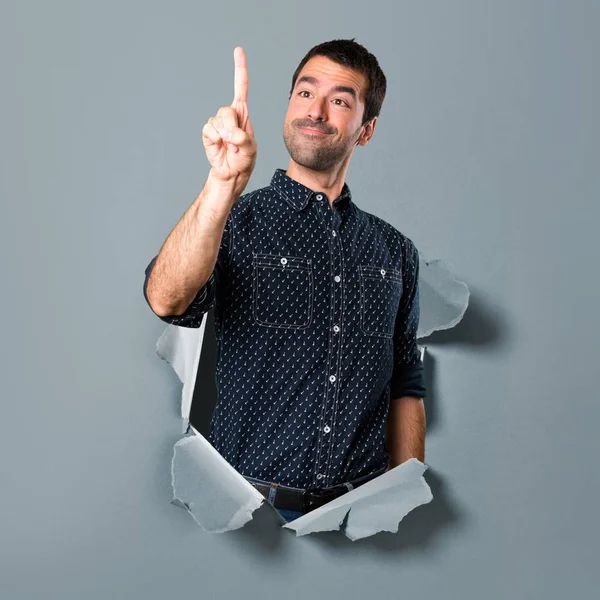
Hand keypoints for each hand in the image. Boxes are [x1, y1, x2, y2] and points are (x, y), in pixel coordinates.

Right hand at [202, 46, 256, 183]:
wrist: (232, 173)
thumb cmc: (244, 159)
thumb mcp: (250, 150)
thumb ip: (243, 140)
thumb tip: (229, 134)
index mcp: (243, 113)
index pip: (241, 87)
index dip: (239, 69)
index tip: (238, 50)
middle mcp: (230, 115)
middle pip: (227, 111)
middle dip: (232, 128)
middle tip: (236, 143)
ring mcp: (218, 123)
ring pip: (218, 121)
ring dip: (226, 137)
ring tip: (231, 148)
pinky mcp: (208, 132)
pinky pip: (209, 130)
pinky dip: (216, 141)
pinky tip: (221, 147)